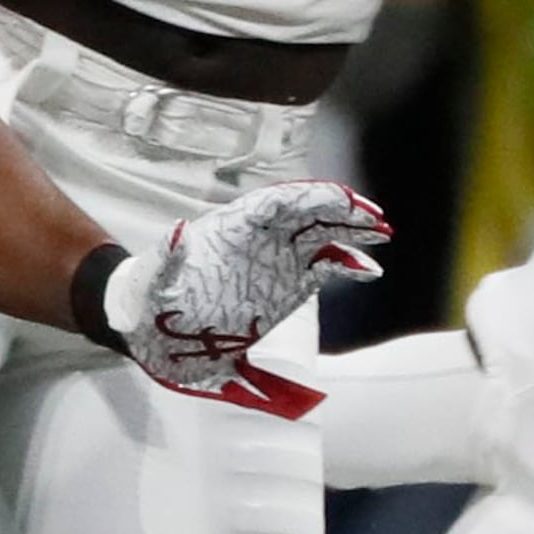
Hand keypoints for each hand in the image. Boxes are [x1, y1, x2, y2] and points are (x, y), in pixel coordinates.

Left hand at [103, 181, 387, 413]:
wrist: (157, 336)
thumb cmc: (150, 304)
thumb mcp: (152, 282)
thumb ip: (166, 258)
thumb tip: (178, 230)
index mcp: (232, 229)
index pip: (276, 203)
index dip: (308, 198)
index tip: (337, 201)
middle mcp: (261, 238)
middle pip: (307, 212)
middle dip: (342, 210)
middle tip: (373, 218)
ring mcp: (278, 259)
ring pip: (322, 234)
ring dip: (353, 232)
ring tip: (383, 234)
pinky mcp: (290, 284)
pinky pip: (326, 267)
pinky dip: (349, 265)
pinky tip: (369, 270)